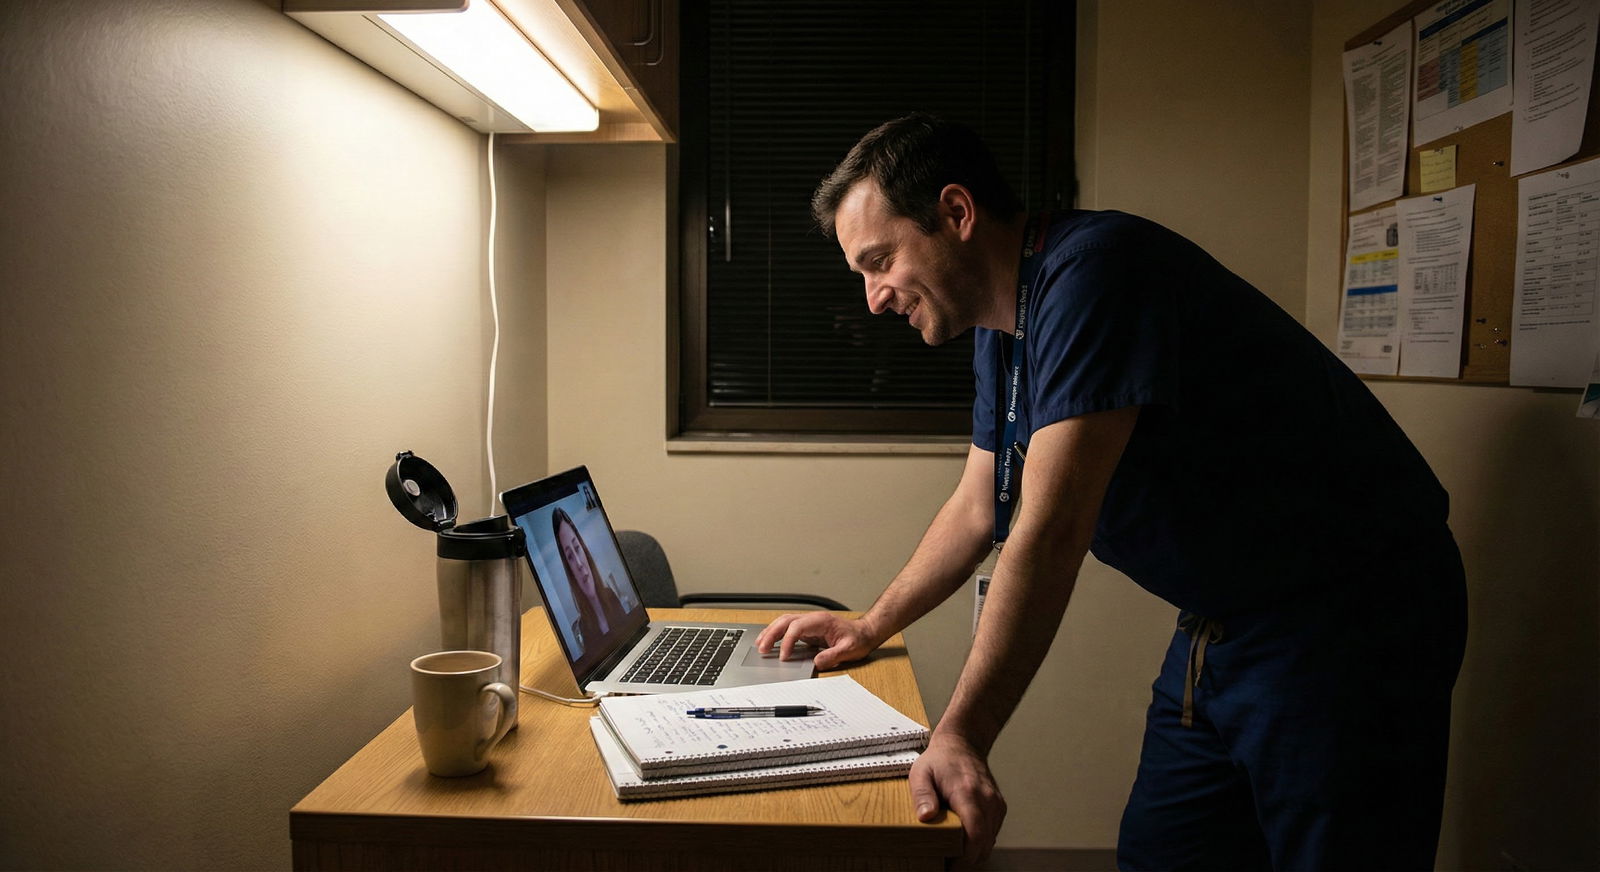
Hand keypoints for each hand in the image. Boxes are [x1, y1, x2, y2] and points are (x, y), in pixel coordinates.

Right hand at [754, 612, 880, 670]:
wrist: (865, 632)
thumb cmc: (858, 639)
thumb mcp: (849, 649)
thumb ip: (833, 655)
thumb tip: (816, 662)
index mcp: (821, 621)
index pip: (797, 627)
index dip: (787, 641)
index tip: (784, 657)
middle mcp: (812, 619)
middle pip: (786, 621)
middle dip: (771, 634)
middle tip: (762, 648)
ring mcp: (809, 623)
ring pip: (784, 622)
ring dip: (770, 632)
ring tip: (760, 645)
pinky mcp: (808, 630)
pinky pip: (788, 628)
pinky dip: (776, 634)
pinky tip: (770, 643)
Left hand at [909, 731, 1005, 869]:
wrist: (963, 743)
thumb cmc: (939, 759)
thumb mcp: (921, 773)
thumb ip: (922, 795)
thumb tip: (926, 817)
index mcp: (968, 793)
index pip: (975, 834)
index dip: (964, 857)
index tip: (949, 867)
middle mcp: (988, 800)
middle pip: (984, 845)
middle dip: (966, 860)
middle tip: (945, 862)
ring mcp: (996, 804)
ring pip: (990, 842)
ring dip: (973, 852)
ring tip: (951, 851)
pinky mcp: (999, 808)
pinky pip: (992, 834)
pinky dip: (979, 841)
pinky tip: (962, 839)